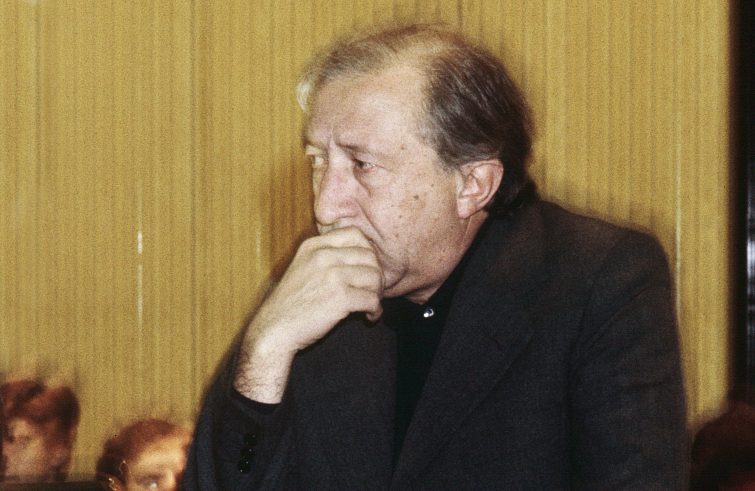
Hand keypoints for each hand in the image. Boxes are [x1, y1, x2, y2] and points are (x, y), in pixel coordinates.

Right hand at [234, 226, 382, 401]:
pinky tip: (368, 316)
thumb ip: (325, 257)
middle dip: (376, 275)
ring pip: (375, 277)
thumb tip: (363, 257)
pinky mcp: (340, 298)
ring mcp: (332, 275)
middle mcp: (323, 256)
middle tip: (372, 291)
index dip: (367, 252)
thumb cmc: (290, 304)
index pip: (355, 234)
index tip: (365, 269)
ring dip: (377, 293)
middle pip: (370, 256)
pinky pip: (372, 299)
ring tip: (370, 305)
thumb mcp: (302, 268)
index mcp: (313, 246)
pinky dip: (375, 310)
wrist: (274, 330)